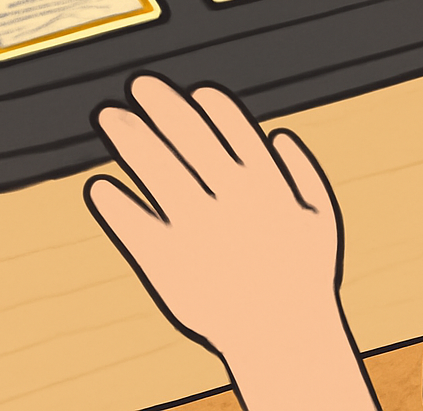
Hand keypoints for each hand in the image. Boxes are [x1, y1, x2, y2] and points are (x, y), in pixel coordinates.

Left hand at [85, 78, 343, 358]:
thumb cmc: (304, 277)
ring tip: (110, 117)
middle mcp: (230, 195)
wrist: (284, 336)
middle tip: (138, 84)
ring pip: (156, 167)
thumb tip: (279, 134)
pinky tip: (100, 186)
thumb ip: (305, 170)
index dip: (209, 102)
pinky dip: (115, 203)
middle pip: (186, 136)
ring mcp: (197, 225)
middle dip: (159, 104)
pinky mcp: (169, 260)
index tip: (191, 90)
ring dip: (130, 137)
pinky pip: (134, 223)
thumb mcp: (322, 217)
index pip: (232, 125)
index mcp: (267, 181)